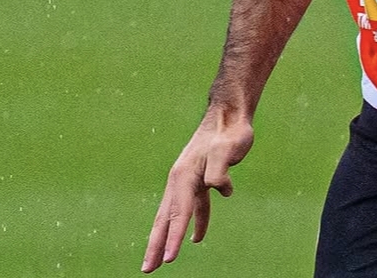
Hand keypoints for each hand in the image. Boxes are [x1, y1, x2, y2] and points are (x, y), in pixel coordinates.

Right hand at [141, 110, 254, 271]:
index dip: (174, 237)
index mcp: (184, 175)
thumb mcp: (227, 150)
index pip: (178, 213)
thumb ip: (220, 171)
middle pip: (166, 218)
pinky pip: (193, 207)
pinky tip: (198, 238)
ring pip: (175, 215)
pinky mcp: (200, 179)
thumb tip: (219, 190)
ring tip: (161, 262)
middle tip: (147, 270)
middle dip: (156, 245)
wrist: (230, 113)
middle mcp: (181, 179)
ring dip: (169, 238)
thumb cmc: (229, 131)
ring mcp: (189, 180)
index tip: (169, 260)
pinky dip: (194, 223)